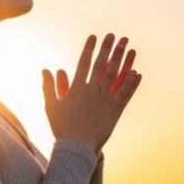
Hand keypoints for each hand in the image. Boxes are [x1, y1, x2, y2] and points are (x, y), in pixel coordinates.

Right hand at [41, 33, 141, 152]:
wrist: (76, 148)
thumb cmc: (61, 128)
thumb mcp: (51, 106)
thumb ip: (49, 86)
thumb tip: (46, 69)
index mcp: (76, 89)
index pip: (84, 64)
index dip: (89, 49)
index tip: (94, 36)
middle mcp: (92, 92)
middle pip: (101, 65)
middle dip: (107, 48)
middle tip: (113, 35)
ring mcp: (104, 101)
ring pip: (115, 76)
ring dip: (121, 59)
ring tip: (127, 46)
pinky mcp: (114, 111)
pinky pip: (125, 94)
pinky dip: (131, 83)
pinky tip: (137, 72)